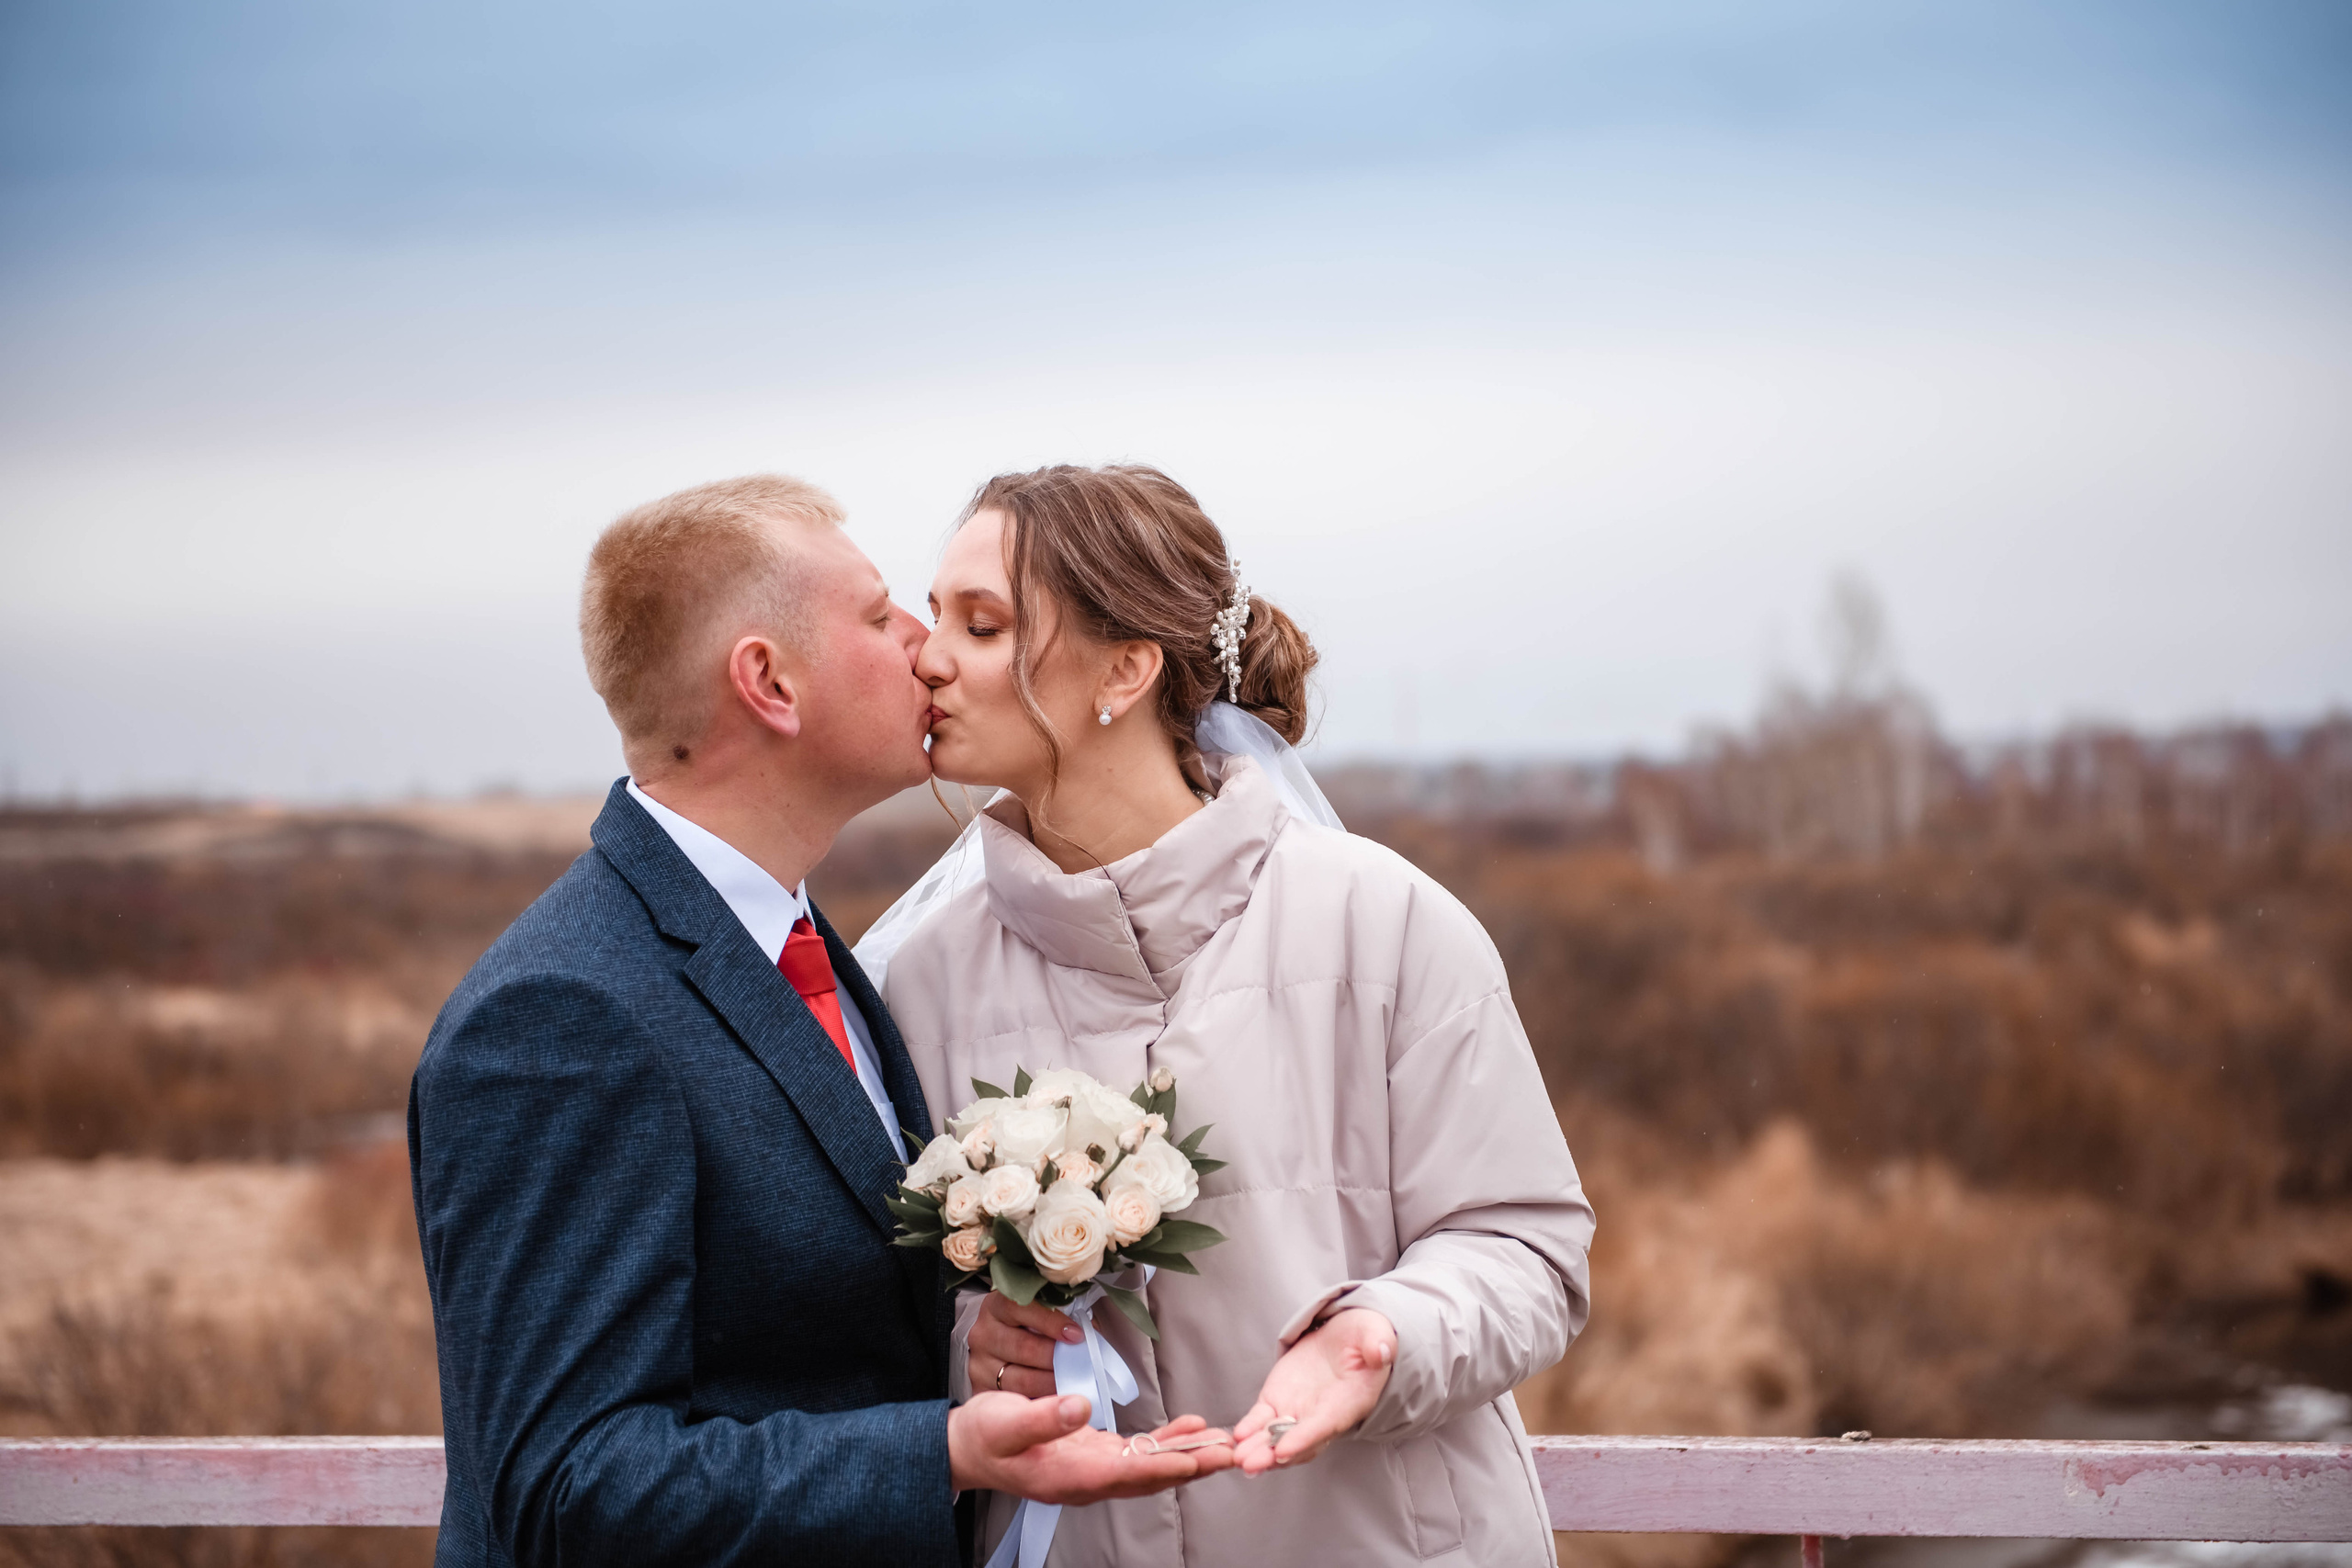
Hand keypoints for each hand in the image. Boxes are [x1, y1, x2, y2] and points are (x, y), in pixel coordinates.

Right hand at [947, 1394, 1235, 1502]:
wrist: (967, 1447)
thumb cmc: (985, 1436)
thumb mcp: (1007, 1422)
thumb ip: (1044, 1418)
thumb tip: (1081, 1408)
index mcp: (1070, 1477)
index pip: (1130, 1473)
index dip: (1168, 1465)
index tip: (1202, 1459)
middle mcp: (1088, 1480)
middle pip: (1151, 1475)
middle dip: (1194, 1464)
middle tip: (1234, 1453)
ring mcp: (1092, 1469)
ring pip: (1150, 1465)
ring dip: (1188, 1454)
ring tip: (1224, 1440)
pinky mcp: (1093, 1454)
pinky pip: (1138, 1453)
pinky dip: (1165, 1442)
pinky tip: (1188, 1429)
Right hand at [969, 1291, 1080, 1399]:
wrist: (994, 1344)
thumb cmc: (1026, 1325)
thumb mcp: (1038, 1310)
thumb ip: (1061, 1315)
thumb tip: (1091, 1333)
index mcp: (997, 1306)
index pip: (1022, 1308)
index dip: (1052, 1321)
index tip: (1077, 1335)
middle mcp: (983, 1334)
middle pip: (1023, 1347)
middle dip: (1057, 1358)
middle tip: (1083, 1365)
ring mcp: (980, 1364)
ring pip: (1020, 1379)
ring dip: (1052, 1384)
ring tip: (1075, 1384)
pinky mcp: (981, 1390)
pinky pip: (1014, 1401)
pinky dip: (1040, 1401)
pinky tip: (1057, 1400)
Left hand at [1232, 1308, 1396, 1475]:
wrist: (1346, 1337)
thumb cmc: (1365, 1337)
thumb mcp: (1376, 1334)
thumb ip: (1378, 1343)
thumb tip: (1381, 1351)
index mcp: (1349, 1401)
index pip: (1324, 1425)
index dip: (1304, 1439)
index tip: (1283, 1451)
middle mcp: (1322, 1415)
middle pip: (1297, 1442)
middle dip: (1273, 1455)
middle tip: (1251, 1464)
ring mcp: (1298, 1410)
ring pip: (1276, 1436)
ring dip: (1257, 1449)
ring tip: (1238, 1457)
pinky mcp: (1278, 1400)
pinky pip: (1262, 1419)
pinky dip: (1250, 1427)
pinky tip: (1237, 1434)